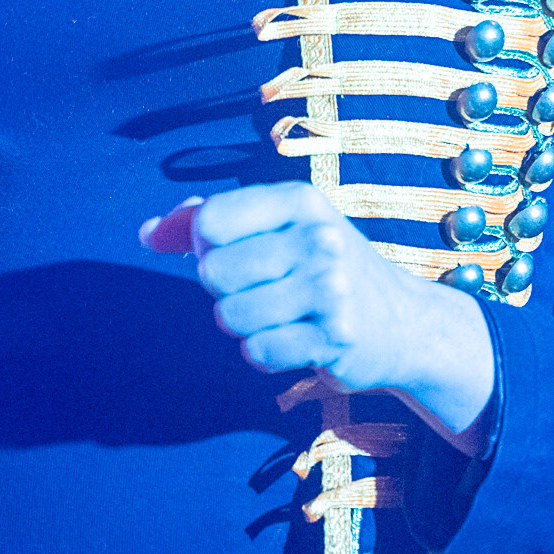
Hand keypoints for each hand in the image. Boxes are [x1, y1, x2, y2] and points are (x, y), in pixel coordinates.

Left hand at [140, 182, 494, 449]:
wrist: (405, 321)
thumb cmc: (322, 267)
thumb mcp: (276, 227)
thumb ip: (206, 222)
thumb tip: (148, 233)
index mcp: (299, 200)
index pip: (210, 221)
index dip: (204, 246)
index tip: (232, 252)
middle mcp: (319, 238)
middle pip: (213, 272)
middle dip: (224, 290)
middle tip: (262, 288)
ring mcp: (331, 289)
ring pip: (231, 316)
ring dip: (243, 324)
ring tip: (279, 314)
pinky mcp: (336, 338)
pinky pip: (257, 352)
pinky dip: (265, 352)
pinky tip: (296, 339)